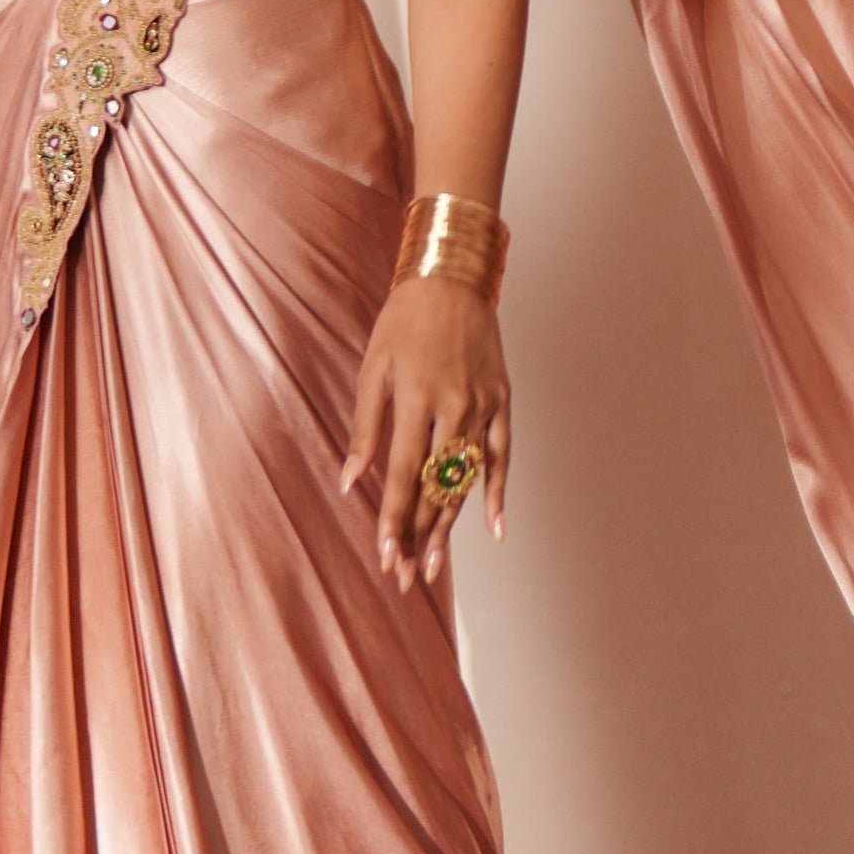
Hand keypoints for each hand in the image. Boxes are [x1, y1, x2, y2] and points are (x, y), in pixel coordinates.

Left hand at [340, 275, 510, 592]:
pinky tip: (493, 528)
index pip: (404, 473)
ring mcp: (483, 405)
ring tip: (435, 566)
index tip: (385, 555)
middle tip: (406, 576)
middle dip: (418, 535)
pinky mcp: (504, 400)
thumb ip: (364, 427)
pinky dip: (499, 492)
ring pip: (467, 479)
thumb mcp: (372, 367)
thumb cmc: (404, 321)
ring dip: (450, 527)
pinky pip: (502, 456)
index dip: (394, 518)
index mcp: (415, 396)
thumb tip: (350, 481)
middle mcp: (454, 406)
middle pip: (436, 486)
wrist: (453, 278)